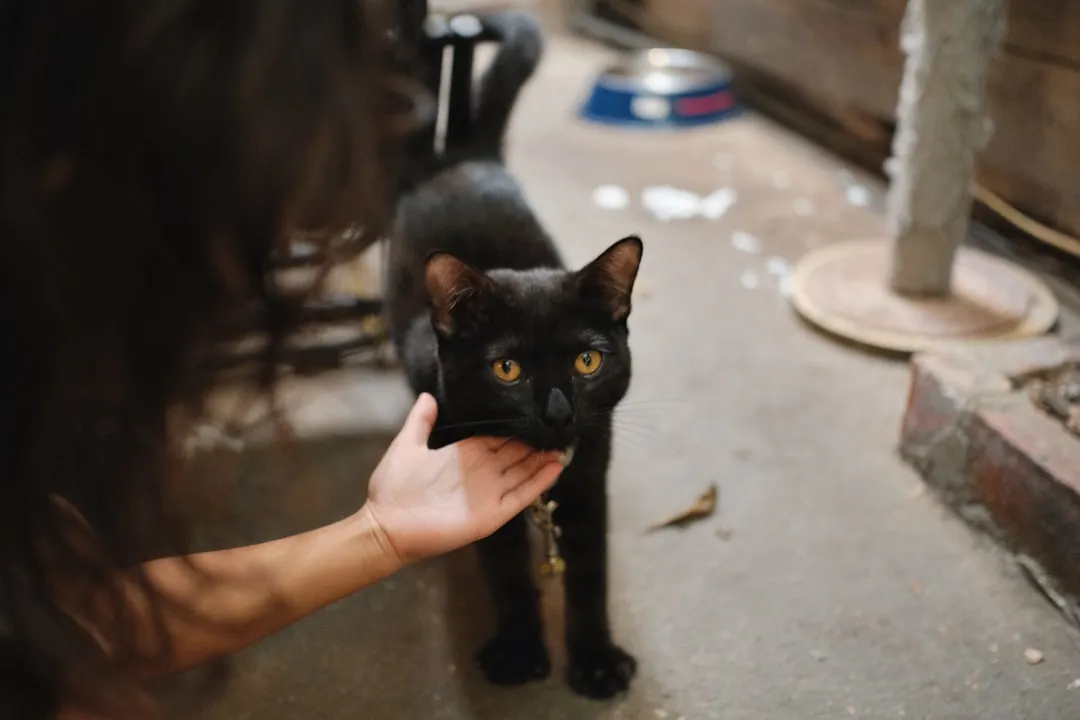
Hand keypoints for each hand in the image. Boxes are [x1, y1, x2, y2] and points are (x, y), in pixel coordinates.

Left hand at [360, 393, 563, 563]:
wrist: (386, 525)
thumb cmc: (394, 487)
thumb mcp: (407, 445)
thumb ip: (420, 421)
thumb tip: (428, 395)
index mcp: (465, 455)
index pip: (498, 439)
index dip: (516, 429)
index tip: (535, 414)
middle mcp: (482, 473)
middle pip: (516, 455)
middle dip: (536, 443)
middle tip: (559, 427)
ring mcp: (489, 494)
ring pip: (523, 474)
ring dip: (543, 461)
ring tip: (564, 445)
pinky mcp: (492, 514)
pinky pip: (520, 497)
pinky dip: (538, 483)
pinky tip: (555, 468)